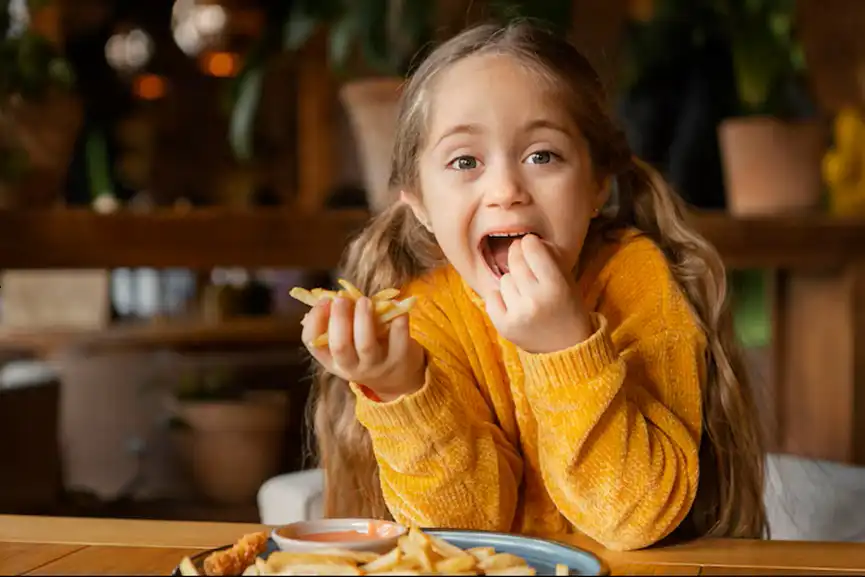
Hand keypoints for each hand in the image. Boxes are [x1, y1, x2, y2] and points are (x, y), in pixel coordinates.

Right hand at [302, 296, 425, 400]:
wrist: (398, 377)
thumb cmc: (365, 352)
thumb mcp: (347, 344)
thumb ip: (339, 323)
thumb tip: (330, 297)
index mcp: (332, 360)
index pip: (313, 344)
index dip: (315, 321)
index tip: (323, 301)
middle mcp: (351, 367)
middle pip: (340, 346)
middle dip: (339, 319)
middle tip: (341, 298)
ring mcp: (376, 365)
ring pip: (366, 345)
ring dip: (363, 319)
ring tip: (364, 300)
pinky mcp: (400, 358)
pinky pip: (399, 339)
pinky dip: (397, 319)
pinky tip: (394, 304)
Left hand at [485, 234, 592, 353]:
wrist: (566, 348)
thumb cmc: (568, 308)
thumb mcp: (568, 281)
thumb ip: (551, 258)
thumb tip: (527, 240)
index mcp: (556, 286)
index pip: (532, 248)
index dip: (530, 243)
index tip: (532, 246)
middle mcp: (536, 300)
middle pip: (515, 260)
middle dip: (518, 256)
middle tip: (525, 264)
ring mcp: (518, 314)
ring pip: (504, 279)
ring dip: (512, 282)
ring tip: (525, 293)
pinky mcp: (504, 326)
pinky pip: (492, 296)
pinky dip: (500, 298)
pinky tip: (514, 304)